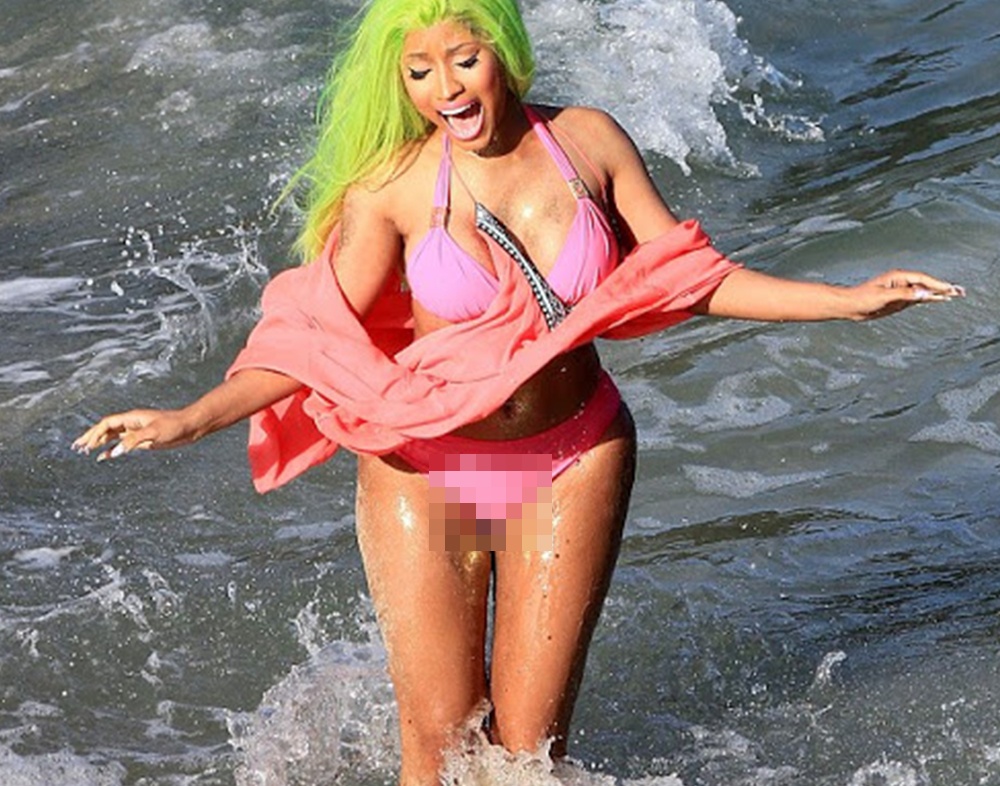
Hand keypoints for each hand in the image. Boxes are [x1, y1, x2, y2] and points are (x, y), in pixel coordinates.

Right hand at [72, 408, 197, 460]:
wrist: (190, 427)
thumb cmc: (174, 426)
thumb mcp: (154, 433)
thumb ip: (134, 441)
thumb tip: (115, 452)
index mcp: (132, 418)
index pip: (107, 424)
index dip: (95, 433)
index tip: (86, 444)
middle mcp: (131, 424)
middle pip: (105, 429)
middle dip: (90, 437)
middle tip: (76, 446)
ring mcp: (136, 432)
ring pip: (112, 436)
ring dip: (98, 443)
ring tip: (84, 450)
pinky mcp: (142, 440)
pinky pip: (122, 444)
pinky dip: (111, 449)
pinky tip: (104, 457)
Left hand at [848, 269, 964, 320]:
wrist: (850, 307)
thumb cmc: (863, 298)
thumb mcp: (884, 296)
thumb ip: (904, 294)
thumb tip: (923, 293)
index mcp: (898, 277)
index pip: (922, 279)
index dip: (937, 284)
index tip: (949, 289)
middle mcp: (902, 282)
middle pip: (926, 284)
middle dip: (942, 287)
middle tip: (960, 291)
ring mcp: (901, 291)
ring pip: (923, 291)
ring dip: (938, 293)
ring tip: (955, 294)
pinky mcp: (899, 300)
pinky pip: (917, 298)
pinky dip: (929, 299)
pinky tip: (939, 299)